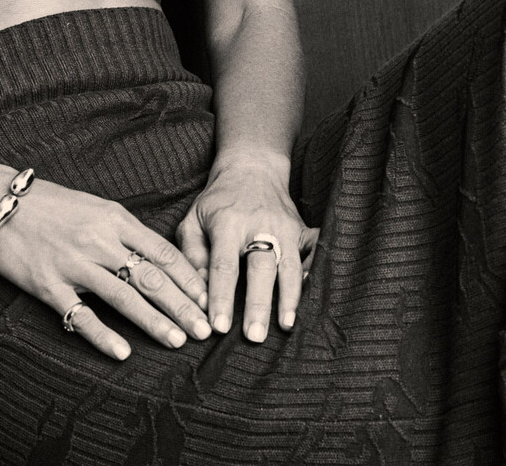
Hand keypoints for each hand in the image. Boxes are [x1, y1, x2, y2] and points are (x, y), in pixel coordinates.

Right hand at [0, 177, 212, 360]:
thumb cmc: (49, 205)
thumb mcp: (95, 206)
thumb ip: (125, 231)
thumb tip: (157, 257)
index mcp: (115, 219)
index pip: (163, 252)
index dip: (189, 279)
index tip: (208, 299)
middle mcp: (99, 241)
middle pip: (151, 277)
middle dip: (183, 305)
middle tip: (205, 329)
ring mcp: (74, 264)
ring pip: (125, 297)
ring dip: (155, 322)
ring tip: (178, 341)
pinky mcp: (48, 285)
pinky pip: (81, 315)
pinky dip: (104, 336)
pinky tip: (124, 353)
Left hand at [176, 153, 308, 341]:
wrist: (252, 167)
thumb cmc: (217, 201)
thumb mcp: (193, 219)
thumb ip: (191, 254)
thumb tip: (198, 294)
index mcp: (227, 223)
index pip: (223, 266)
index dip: (222, 298)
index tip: (218, 327)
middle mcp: (259, 225)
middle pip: (260, 268)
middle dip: (258, 304)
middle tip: (253, 337)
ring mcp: (285, 226)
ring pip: (289, 265)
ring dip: (288, 298)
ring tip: (285, 326)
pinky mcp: (302, 228)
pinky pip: (313, 252)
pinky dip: (314, 274)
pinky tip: (311, 298)